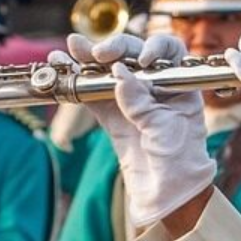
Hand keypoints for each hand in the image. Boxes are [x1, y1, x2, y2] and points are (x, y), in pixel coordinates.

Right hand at [55, 33, 215, 228]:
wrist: (166, 194)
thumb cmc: (178, 160)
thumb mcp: (164, 128)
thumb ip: (140, 101)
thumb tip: (119, 74)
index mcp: (178, 84)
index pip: (169, 52)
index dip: (155, 47)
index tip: (144, 60)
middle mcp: (154, 86)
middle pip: (133, 55)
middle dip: (115, 49)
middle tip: (101, 54)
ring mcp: (130, 99)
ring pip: (107, 71)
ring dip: (88, 58)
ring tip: (72, 46)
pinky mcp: (110, 116)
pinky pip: (91, 93)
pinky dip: (76, 81)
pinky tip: (62, 65)